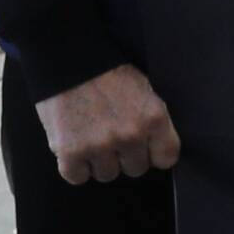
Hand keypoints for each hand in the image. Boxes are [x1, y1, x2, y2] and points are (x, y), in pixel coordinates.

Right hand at [38, 64, 180, 184]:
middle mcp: (130, 135)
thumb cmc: (107, 71)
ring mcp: (100, 145)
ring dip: (98, 161)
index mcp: (153, 118)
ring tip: (90, 137)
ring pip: (106, 174)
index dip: (153, 154)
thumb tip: (156, 145)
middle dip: (124, 156)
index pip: (166, 158)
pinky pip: (77, 177)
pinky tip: (73, 147)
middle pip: (135, 169)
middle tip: (110, 136)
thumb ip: (152, 119)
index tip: (144, 147)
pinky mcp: (70, 151)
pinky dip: (73, 166)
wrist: (67, 57)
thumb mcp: (144, 89)